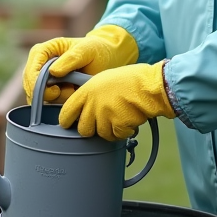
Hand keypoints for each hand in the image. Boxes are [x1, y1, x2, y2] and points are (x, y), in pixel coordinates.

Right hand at [23, 25, 138, 102]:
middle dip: (49, 94)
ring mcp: (44, 79)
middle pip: (31, 87)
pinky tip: (73, 95)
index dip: (37, 84)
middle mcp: (39, 65)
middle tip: (69, 92)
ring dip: (57, 99)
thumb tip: (53, 72)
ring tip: (75, 90)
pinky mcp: (51, 91)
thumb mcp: (87, 50)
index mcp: (43, 51)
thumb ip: (71, 59)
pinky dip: (61, 103)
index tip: (55, 91)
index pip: (31, 71)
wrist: (108, 58)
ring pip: (40, 98)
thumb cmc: (97, 49)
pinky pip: (49, 103)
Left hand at [58, 62, 173, 140]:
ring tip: (120, 117)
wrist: (150, 85)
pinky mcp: (117, 125)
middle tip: (103, 122)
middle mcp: (93, 104)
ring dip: (110, 130)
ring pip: (101, 135)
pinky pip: (116, 136)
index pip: (66, 112)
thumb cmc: (131, 80)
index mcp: (87, 91)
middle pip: (83, 129)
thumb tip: (84, 107)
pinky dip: (123, 132)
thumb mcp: (103, 80)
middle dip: (92, 129)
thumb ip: (90, 94)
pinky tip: (129, 119)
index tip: (69, 124)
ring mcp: (105, 116)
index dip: (67, 121)